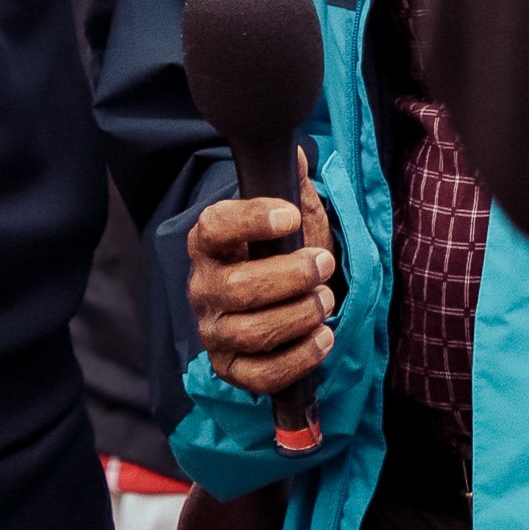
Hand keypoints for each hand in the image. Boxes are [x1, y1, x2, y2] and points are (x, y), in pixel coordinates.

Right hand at [188, 150, 336, 395]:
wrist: (274, 300)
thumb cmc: (280, 251)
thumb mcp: (289, 214)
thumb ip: (290, 184)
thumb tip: (294, 155)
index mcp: (208, 241)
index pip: (215, 228)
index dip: (252, 221)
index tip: (291, 215)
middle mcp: (203, 286)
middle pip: (238, 287)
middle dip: (292, 276)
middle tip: (325, 265)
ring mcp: (213, 330)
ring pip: (251, 331)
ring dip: (300, 315)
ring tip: (325, 300)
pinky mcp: (230, 367)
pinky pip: (260, 375)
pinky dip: (298, 358)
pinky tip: (323, 338)